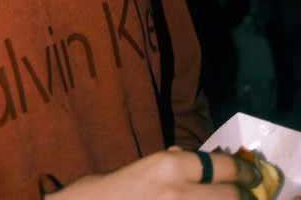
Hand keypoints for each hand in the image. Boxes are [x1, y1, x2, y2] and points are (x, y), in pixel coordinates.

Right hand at [45, 148, 280, 198]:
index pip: (223, 165)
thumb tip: (186, 158)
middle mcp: (179, 193)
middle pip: (232, 197)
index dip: (244, 170)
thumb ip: (165, 165)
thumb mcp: (135, 170)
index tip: (252, 174)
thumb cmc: (102, 194)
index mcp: (168, 166)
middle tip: (247, 195)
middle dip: (244, 196)